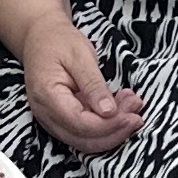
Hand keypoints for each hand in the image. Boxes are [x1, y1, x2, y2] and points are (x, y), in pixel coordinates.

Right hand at [17, 12, 142, 155]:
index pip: (81, 124)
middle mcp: (45, 114)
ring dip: (112, 130)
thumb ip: (93, 85)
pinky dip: (105, 125)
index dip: (109, 125)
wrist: (40, 37)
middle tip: (137, 114)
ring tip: (132, 106)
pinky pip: (84, 132)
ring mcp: (51, 119)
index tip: (132, 116)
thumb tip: (108, 112)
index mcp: (47, 96)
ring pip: (85, 141)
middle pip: (83, 140)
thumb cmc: (57, 42)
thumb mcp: (80, 55)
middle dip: (114, 132)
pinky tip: (120, 107)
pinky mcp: (61, 119)